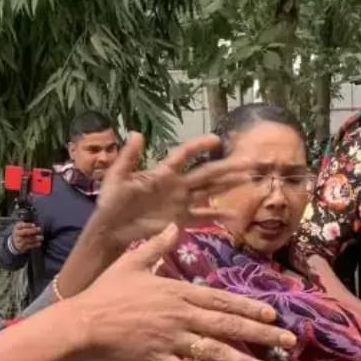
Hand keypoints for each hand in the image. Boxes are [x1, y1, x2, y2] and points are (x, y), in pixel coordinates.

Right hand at [11, 222, 41, 251]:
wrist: (15, 242)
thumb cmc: (22, 232)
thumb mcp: (23, 227)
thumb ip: (29, 225)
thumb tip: (36, 226)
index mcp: (17, 227)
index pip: (21, 225)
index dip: (28, 225)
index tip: (34, 225)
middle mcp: (16, 234)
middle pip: (24, 232)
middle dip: (32, 230)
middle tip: (39, 229)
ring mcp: (18, 241)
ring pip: (27, 240)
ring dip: (35, 238)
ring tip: (41, 237)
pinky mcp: (21, 247)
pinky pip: (28, 246)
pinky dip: (34, 245)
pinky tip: (39, 243)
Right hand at [68, 224, 298, 360]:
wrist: (83, 321)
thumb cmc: (105, 291)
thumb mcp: (132, 262)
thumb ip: (157, 245)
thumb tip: (173, 226)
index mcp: (177, 291)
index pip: (220, 298)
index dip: (248, 306)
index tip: (273, 313)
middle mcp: (180, 314)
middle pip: (227, 324)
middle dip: (261, 333)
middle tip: (288, 342)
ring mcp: (171, 338)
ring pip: (215, 351)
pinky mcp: (159, 359)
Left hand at [90, 132, 250, 247]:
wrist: (111, 228)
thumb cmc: (112, 200)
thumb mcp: (117, 176)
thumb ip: (128, 157)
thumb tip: (137, 133)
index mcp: (162, 173)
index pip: (184, 155)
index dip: (199, 146)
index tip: (217, 140)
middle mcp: (176, 185)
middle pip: (206, 173)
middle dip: (227, 167)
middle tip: (249, 161)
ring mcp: (180, 202)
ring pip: (210, 191)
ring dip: (229, 186)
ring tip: (249, 180)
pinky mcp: (180, 219)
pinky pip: (202, 216)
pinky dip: (217, 215)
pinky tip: (235, 215)